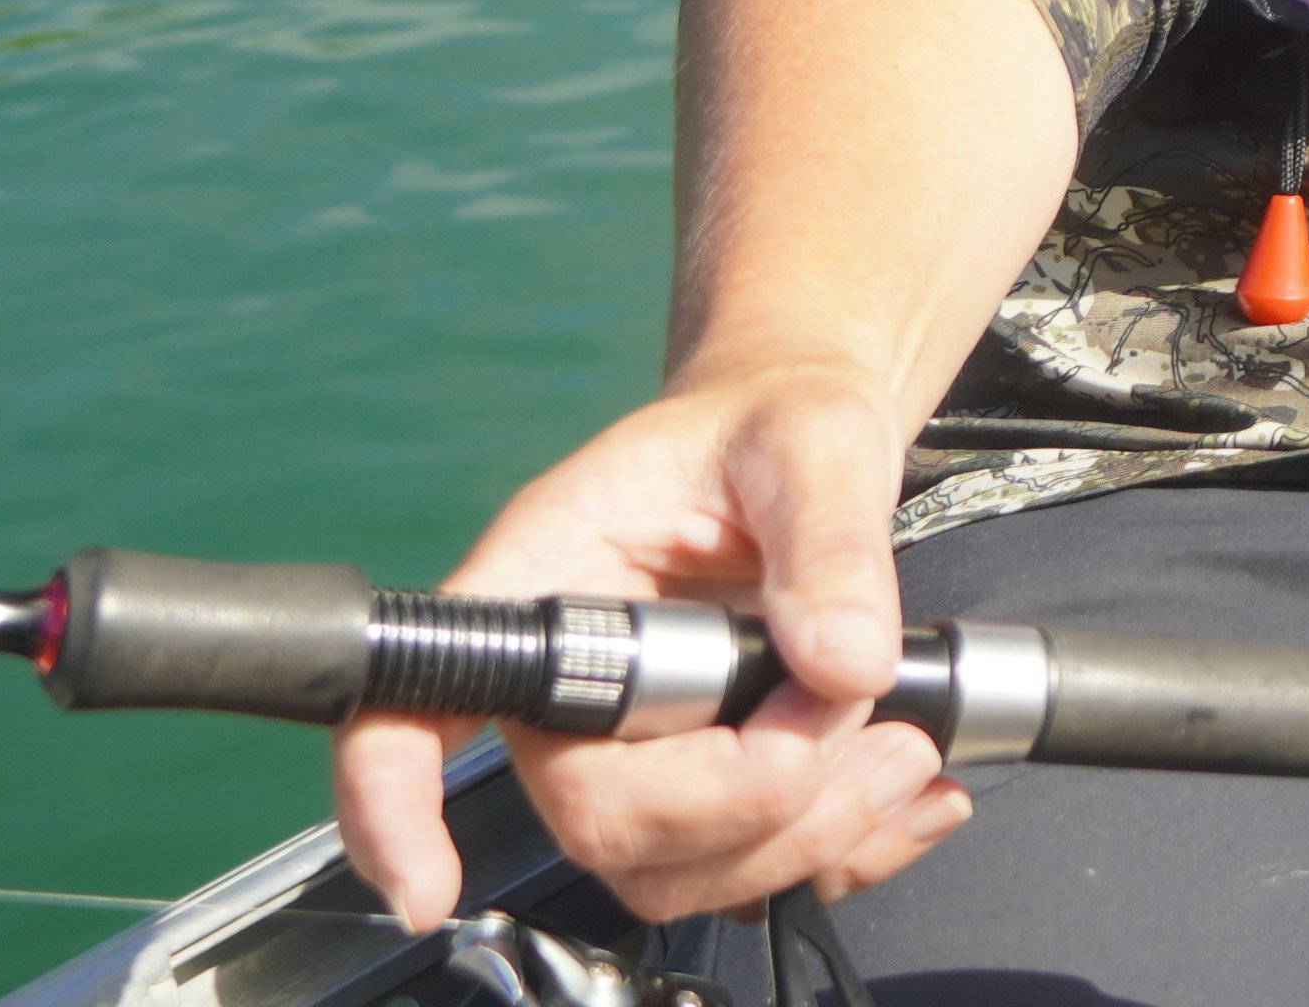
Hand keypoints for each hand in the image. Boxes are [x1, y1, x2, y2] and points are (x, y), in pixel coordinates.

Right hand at [332, 361, 964, 931]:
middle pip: (595, 815)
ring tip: (904, 750)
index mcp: (548, 577)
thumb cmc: (778, 422)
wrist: (816, 445)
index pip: (417, 701)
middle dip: (736, 802)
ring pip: (672, 866)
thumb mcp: (813, 442)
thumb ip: (829, 543)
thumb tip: (846, 662)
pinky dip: (846, 851)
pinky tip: (915, 794)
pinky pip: (752, 867)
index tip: (426, 886)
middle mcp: (573, 684)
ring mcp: (638, 749)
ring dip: (801, 837)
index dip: (393, 802)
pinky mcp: (712, 785)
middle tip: (855, 722)